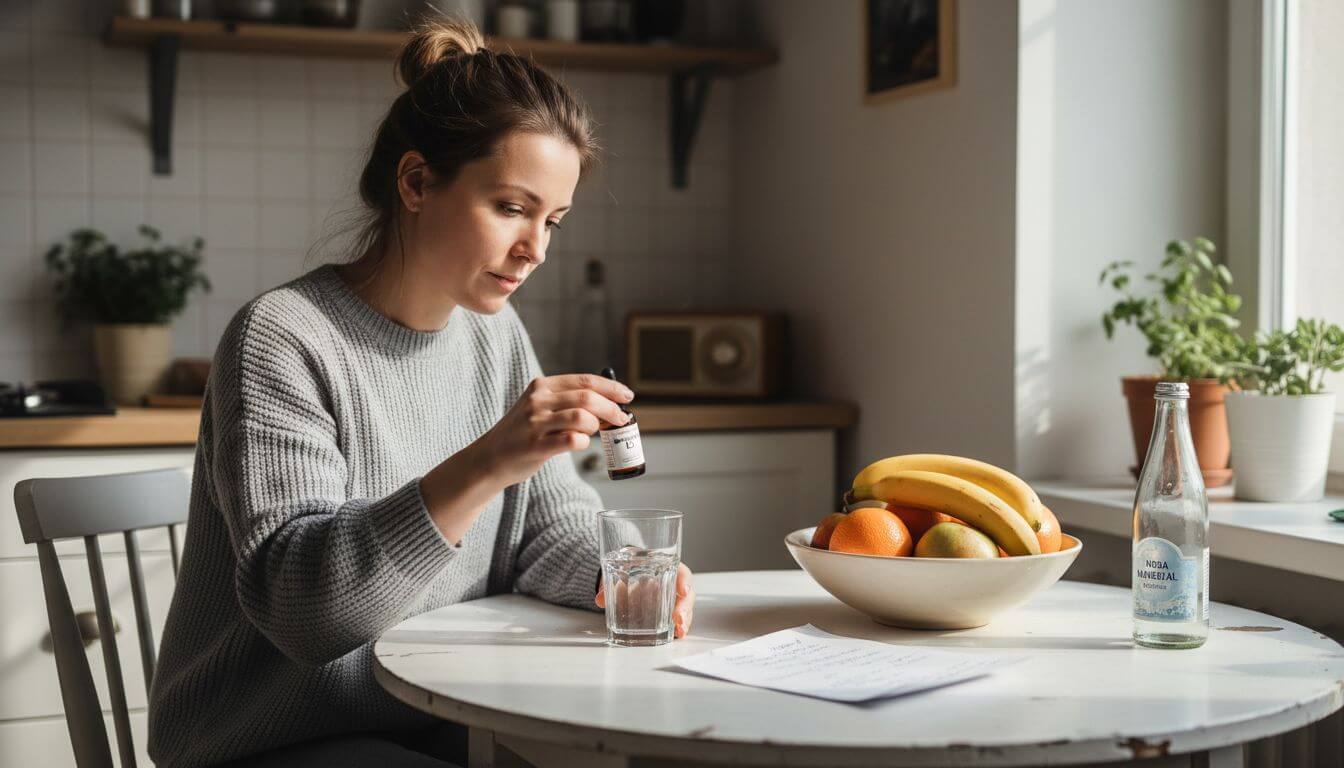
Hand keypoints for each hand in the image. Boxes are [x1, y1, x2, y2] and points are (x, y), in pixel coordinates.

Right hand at [475, 373, 633, 486]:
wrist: (489, 458)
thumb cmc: (522, 434)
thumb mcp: (538, 407)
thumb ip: (566, 402)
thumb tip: (608, 403)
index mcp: (541, 386)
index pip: (584, 380)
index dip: (611, 388)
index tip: (627, 395)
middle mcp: (538, 401)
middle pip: (587, 397)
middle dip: (611, 408)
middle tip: (621, 419)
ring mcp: (535, 423)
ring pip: (581, 417)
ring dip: (596, 426)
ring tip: (595, 433)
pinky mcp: (535, 446)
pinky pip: (571, 440)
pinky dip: (583, 442)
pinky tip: (580, 443)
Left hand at [596, 563, 694, 638]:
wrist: (625, 575)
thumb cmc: (628, 570)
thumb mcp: (618, 573)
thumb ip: (609, 585)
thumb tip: (600, 599)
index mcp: (666, 568)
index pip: (681, 572)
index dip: (684, 580)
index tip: (683, 590)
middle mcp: (673, 584)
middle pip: (686, 594)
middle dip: (684, 607)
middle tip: (678, 618)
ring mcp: (672, 599)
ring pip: (684, 609)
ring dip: (684, 620)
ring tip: (679, 632)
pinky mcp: (669, 612)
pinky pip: (677, 619)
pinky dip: (678, 627)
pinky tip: (677, 635)